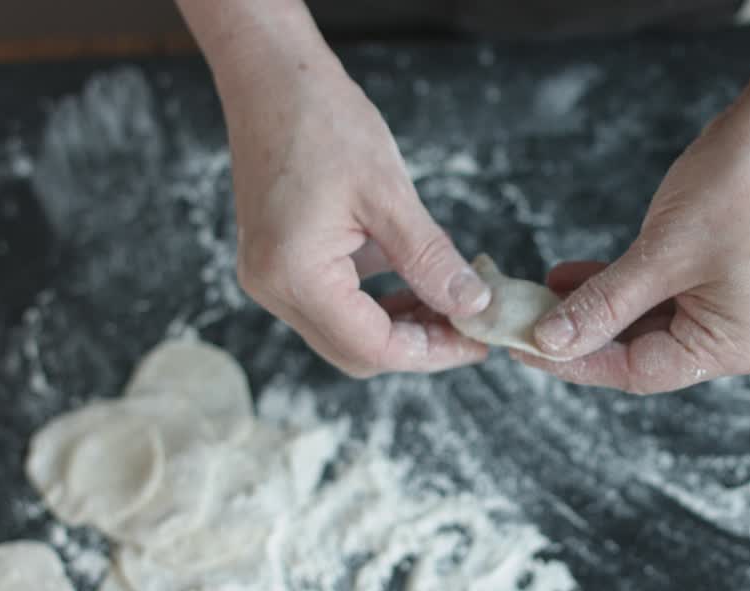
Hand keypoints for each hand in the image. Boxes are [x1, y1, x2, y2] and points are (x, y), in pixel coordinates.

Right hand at [206, 14, 491, 377]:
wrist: (271, 78)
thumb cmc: (324, 122)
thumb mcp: (389, 193)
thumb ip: (429, 259)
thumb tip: (471, 306)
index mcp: (296, 275)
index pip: (373, 348)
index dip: (432, 353)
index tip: (480, 339)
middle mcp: (274, 288)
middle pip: (357, 352)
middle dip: (417, 346)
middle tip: (470, 324)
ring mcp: (270, 278)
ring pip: (345, 333)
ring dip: (398, 326)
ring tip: (450, 303)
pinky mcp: (276, 263)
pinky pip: (332, 304)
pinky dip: (375, 303)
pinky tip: (412, 280)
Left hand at [516, 109, 749, 393]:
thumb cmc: (736, 186)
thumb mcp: (658, 255)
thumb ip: (602, 306)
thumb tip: (549, 341)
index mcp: (739, 346)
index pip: (639, 372)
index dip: (576, 360)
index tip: (524, 346)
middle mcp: (745, 343)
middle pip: (643, 354)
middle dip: (583, 333)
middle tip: (526, 318)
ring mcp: (739, 315)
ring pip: (648, 326)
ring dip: (597, 309)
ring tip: (543, 293)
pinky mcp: (727, 287)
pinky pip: (663, 300)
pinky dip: (621, 290)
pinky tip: (573, 277)